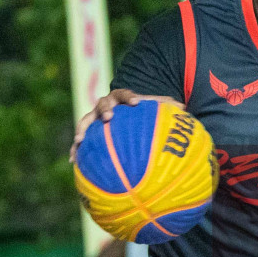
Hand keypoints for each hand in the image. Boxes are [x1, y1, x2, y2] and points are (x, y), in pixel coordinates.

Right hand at [69, 90, 183, 161]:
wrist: (118, 111)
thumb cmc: (137, 110)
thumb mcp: (149, 107)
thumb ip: (163, 106)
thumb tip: (183, 107)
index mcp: (120, 98)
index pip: (124, 94)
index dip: (129, 97)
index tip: (136, 103)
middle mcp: (104, 105)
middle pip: (102, 104)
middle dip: (105, 110)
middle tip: (108, 117)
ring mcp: (93, 118)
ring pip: (85, 121)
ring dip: (82, 130)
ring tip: (80, 140)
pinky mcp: (86, 132)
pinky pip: (79, 142)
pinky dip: (75, 150)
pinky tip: (73, 162)